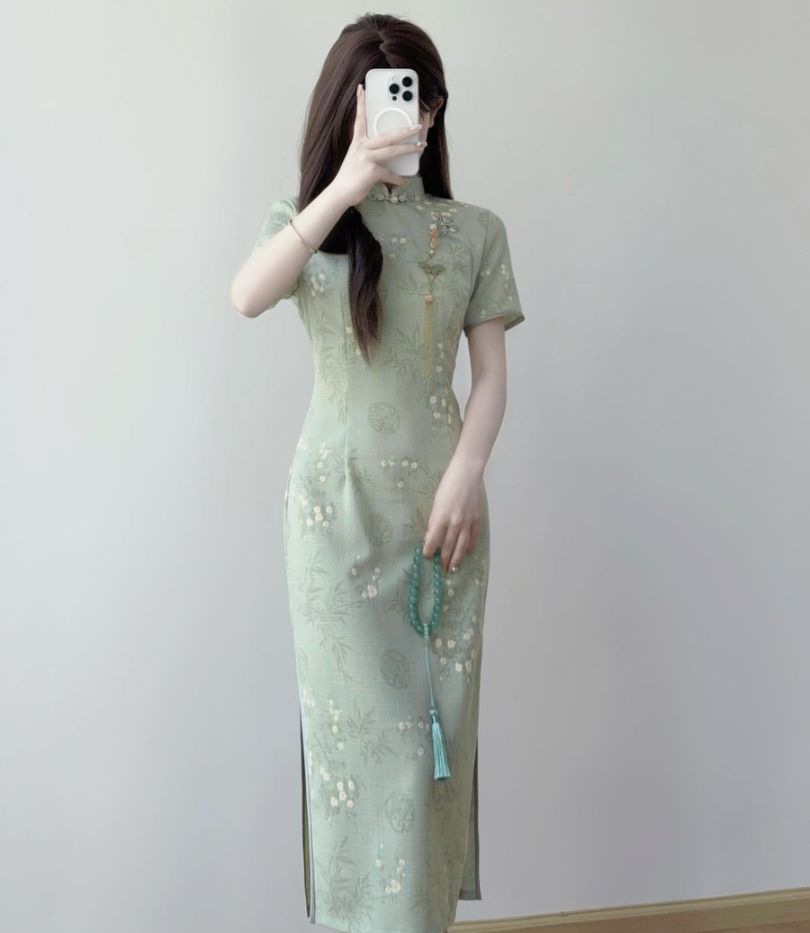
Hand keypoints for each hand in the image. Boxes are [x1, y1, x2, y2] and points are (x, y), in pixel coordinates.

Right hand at [329, 83, 426, 207]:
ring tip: (421, 146)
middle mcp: (362, 147)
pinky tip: (403, 181)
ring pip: (392, 150)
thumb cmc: (350, 176)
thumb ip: (370, 152)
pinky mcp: (371, 171)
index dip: (361, 103)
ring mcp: (367, 158)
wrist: (340, 193)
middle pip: (387, 135)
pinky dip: (398, 179)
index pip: (360, 119)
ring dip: (408, 148)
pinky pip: (390, 174)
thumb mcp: (358, 158)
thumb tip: (388, 155)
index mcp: (358, 142)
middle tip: (417, 126)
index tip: (362, 88)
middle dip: (404, 130)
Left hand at [422, 460, 484, 573]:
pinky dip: (470, 546)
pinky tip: (467, 553)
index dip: (429, 550)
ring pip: (461, 545)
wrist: (467, 474)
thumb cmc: (447, 484)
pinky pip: (473, 537)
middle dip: (444, 559)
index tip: (427, 556)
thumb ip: (435, 520)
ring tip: (453, 568)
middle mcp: (454, 523)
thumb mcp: (436, 502)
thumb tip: (432, 535)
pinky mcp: (476, 519)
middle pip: (448, 546)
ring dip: (457, 558)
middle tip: (442, 570)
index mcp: (441, 517)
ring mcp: (467, 522)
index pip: (433, 540)